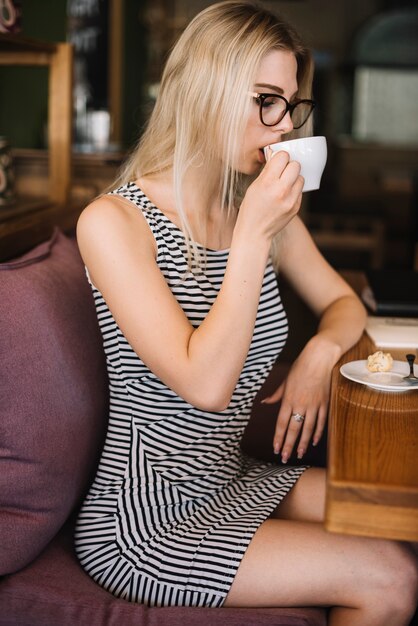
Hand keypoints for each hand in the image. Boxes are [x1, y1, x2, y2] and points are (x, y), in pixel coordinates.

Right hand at [237, 151, 303, 242]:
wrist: (255, 232)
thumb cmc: (251, 209)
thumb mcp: (254, 187)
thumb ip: (266, 171)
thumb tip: (275, 155)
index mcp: (267, 183)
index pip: (283, 157)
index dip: (280, 157)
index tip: (277, 162)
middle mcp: (281, 191)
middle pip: (295, 165)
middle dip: (289, 166)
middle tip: (282, 173)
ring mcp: (290, 200)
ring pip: (301, 177)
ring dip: (293, 178)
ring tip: (283, 185)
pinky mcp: (296, 207)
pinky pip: (300, 191)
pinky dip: (294, 190)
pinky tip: (284, 196)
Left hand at [262, 338, 337, 462]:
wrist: (319, 358)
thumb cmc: (300, 367)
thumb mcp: (285, 380)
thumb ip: (276, 394)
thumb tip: (265, 402)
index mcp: (288, 399)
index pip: (281, 423)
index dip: (278, 437)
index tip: (276, 449)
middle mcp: (300, 404)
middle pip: (293, 429)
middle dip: (288, 445)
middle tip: (285, 458)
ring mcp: (313, 405)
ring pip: (307, 429)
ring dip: (302, 443)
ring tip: (298, 454)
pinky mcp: (324, 403)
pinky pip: (321, 422)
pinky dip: (317, 433)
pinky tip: (313, 442)